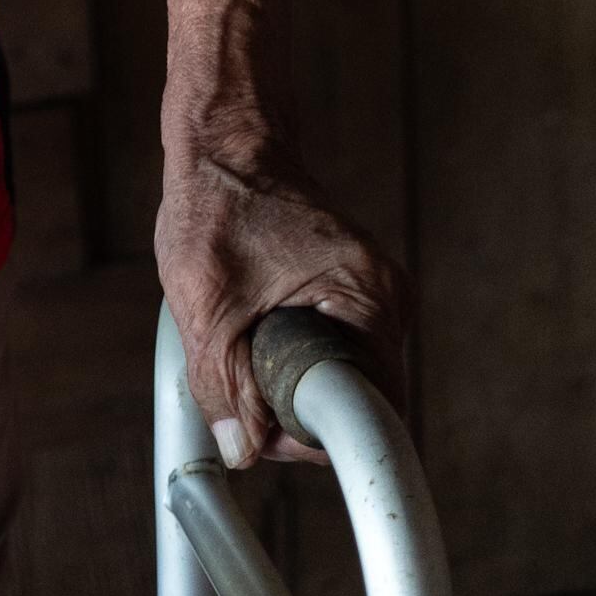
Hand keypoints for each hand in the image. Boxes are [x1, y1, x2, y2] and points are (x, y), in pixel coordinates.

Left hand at [156, 141, 405, 467]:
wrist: (226, 144)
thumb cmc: (218, 206)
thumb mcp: (207, 306)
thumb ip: (223, 385)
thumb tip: (242, 451)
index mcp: (370, 299)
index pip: (369, 412)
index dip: (311, 437)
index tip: (265, 432)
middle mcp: (388, 299)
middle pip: (357, 399)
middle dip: (295, 411)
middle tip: (240, 396)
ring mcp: (374, 294)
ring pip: (341, 376)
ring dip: (291, 382)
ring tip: (242, 351)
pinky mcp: (353, 292)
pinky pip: (334, 349)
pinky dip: (294, 356)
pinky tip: (256, 333)